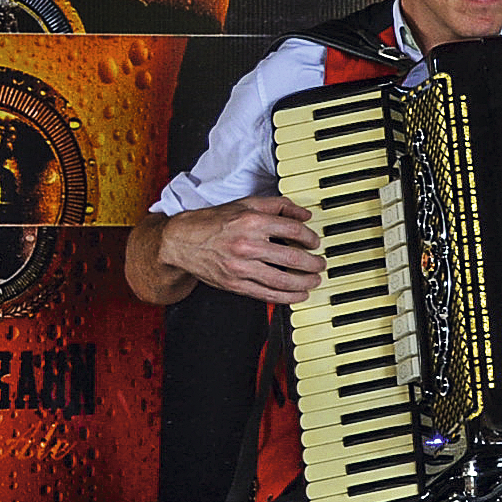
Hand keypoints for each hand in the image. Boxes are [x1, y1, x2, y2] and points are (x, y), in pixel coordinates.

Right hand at [157, 194, 325, 302]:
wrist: (181, 241)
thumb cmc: (214, 222)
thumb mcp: (247, 204)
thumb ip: (279, 206)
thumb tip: (304, 214)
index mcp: (252, 222)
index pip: (294, 231)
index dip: (310, 238)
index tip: (315, 242)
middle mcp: (247, 245)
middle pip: (293, 258)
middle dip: (313, 264)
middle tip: (320, 264)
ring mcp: (240, 267)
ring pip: (282, 280)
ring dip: (304, 283)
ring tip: (314, 280)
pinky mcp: (234, 284)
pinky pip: (266, 295)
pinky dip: (286, 297)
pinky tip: (298, 295)